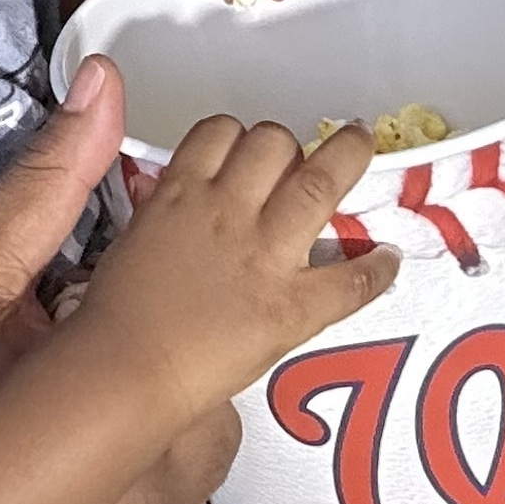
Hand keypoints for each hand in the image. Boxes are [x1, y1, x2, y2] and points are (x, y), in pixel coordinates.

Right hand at [0, 64, 240, 503]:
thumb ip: (47, 189)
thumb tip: (106, 84)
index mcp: (120, 443)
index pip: (200, 382)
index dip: (160, 345)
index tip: (107, 325)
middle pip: (194, 443)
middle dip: (149, 404)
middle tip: (65, 374)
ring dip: (137, 471)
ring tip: (47, 435)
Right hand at [76, 103, 391, 420]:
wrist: (125, 371)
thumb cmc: (117, 317)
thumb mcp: (130, 241)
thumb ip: (159, 210)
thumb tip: (168, 192)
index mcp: (182, 194)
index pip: (220, 132)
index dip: (239, 135)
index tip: (249, 146)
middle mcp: (228, 212)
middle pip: (273, 144)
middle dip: (287, 146)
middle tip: (297, 157)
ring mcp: (265, 256)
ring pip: (320, 182)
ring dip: (348, 156)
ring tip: (360, 144)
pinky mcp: (293, 307)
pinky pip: (350, 280)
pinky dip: (376, 269)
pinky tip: (388, 260)